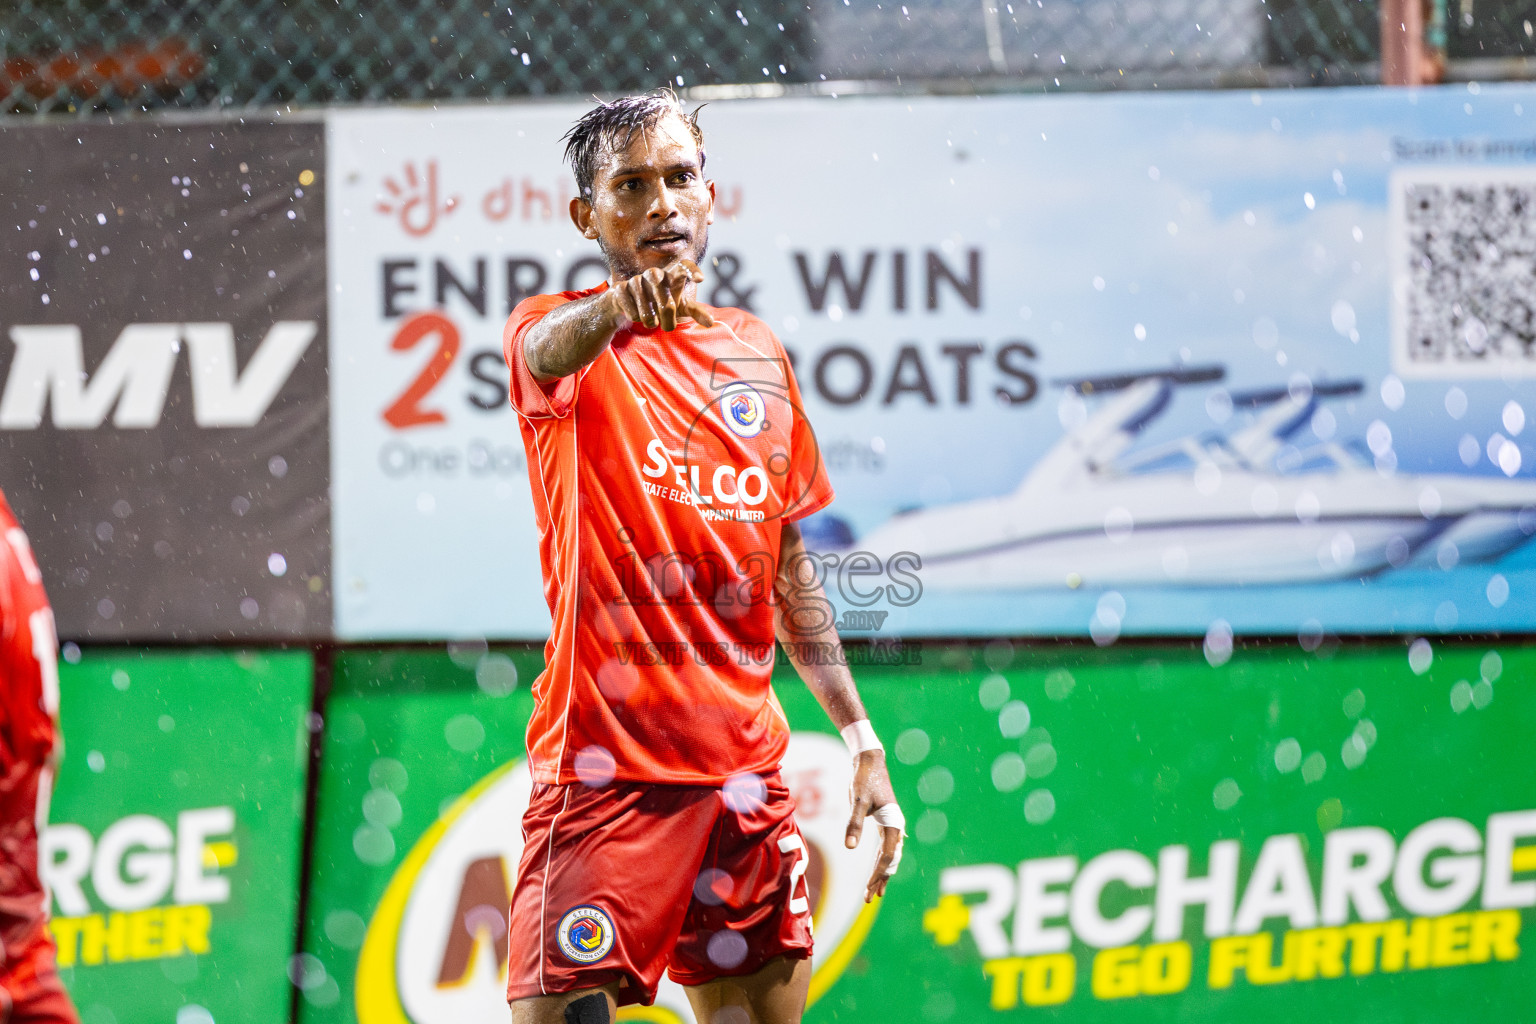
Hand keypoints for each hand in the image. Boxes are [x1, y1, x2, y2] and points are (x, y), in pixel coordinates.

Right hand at [609, 258, 715, 330]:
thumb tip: (711, 322)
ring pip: (646, 307)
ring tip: (651, 322)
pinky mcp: (620, 289)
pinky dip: (635, 317)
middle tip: (668, 327)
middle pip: (666, 298)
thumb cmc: (661, 303)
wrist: (628, 305)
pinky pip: (631, 310)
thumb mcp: (680, 307)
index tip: (700, 279)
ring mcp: (636, 280)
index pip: (684, 266)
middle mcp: (654, 274)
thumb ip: (696, 312)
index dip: (692, 270)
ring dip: (650, 320)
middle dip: (668, 316)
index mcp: (671, 275)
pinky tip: (635, 315)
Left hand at [845, 749, 904, 901]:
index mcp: (893, 823)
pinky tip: (877, 873)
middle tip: (870, 898)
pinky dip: (880, 863)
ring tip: (875, 894)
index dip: (878, 873)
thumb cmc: (863, 780)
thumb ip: (854, 823)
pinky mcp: (884, 823)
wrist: (870, 761)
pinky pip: (885, 848)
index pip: (886, 855)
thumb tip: (850, 847)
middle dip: (880, 879)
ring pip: (889, 856)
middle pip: (890, 860)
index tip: (868, 887)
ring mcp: (891, 825)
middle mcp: (895, 827)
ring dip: (882, 874)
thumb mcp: (857, 801)